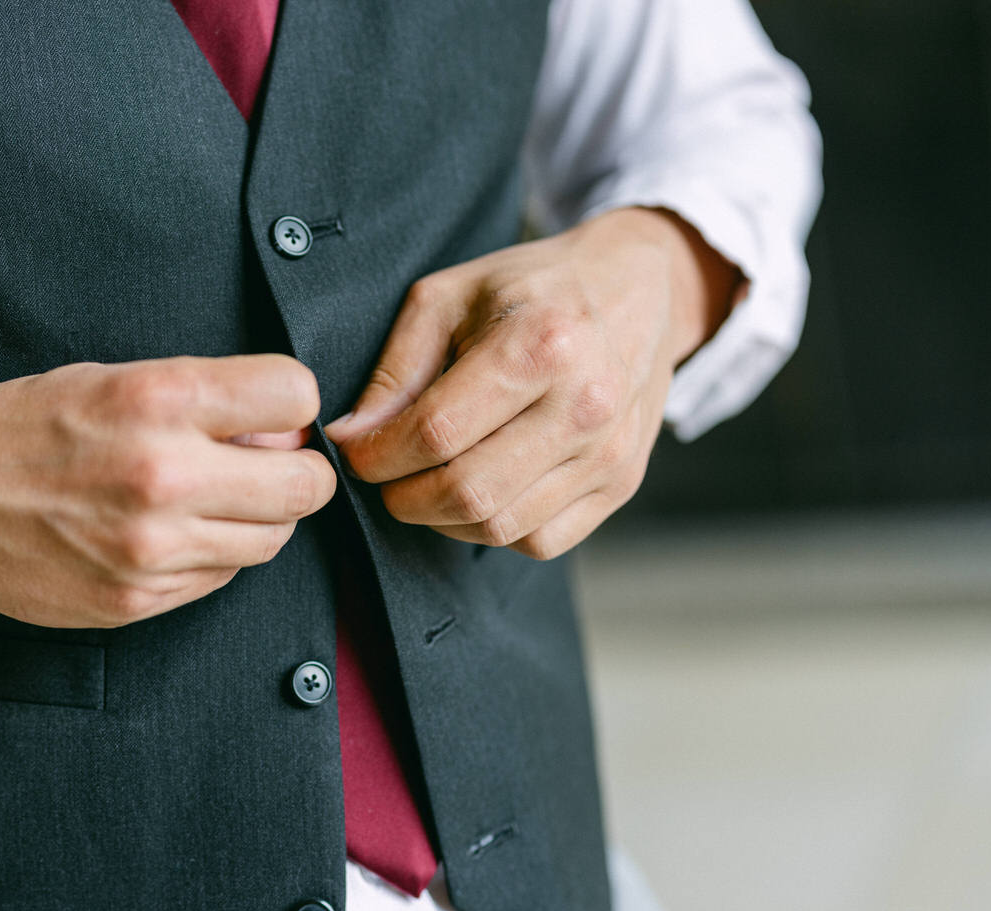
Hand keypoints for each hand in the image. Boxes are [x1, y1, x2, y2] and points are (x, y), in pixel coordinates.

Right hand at [0, 355, 335, 627]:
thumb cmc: (23, 429)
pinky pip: (222, 576)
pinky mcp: (139, 599)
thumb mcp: (113, 379)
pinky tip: (171, 532)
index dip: (290, 402)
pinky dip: (212, 554)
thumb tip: (283, 429)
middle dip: (297, 470)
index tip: (273, 412)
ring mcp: (154, 548)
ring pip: (273, 538)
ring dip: (258, 516)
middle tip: (268, 464)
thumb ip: (204, 399)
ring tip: (211, 498)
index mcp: (158, 401)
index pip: (295, 395)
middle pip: (305, 485)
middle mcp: (163, 475)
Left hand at [324, 208, 738, 558]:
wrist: (638, 289)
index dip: (377, 455)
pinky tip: (480, 493)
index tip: (354, 452)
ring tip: (425, 484)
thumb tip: (352, 437)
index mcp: (539, 345)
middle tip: (385, 477)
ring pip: (500, 526)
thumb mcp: (449, 299)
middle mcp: (583, 404)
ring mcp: (608, 452)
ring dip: (442, 519)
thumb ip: (396, 370)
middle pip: (468, 491)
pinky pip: (539, 541)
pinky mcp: (621, 484)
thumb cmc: (532, 289)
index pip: (436, 432)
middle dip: (403, 497)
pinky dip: (494, 530)